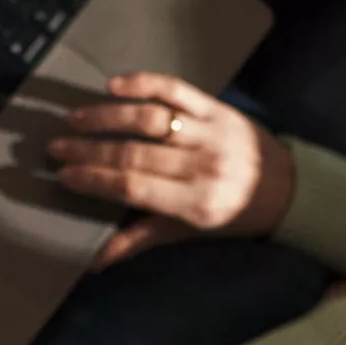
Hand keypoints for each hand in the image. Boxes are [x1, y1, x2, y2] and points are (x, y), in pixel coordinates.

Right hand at [47, 72, 294, 266]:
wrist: (287, 188)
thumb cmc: (233, 216)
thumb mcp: (190, 233)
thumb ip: (142, 239)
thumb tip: (97, 260)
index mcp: (195, 204)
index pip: (132, 187)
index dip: (94, 180)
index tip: (64, 175)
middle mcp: (202, 166)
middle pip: (133, 154)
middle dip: (89, 151)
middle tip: (58, 148)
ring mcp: (211, 133)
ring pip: (150, 119)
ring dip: (107, 116)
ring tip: (76, 120)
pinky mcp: (218, 108)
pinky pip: (176, 89)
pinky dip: (144, 83)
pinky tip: (114, 86)